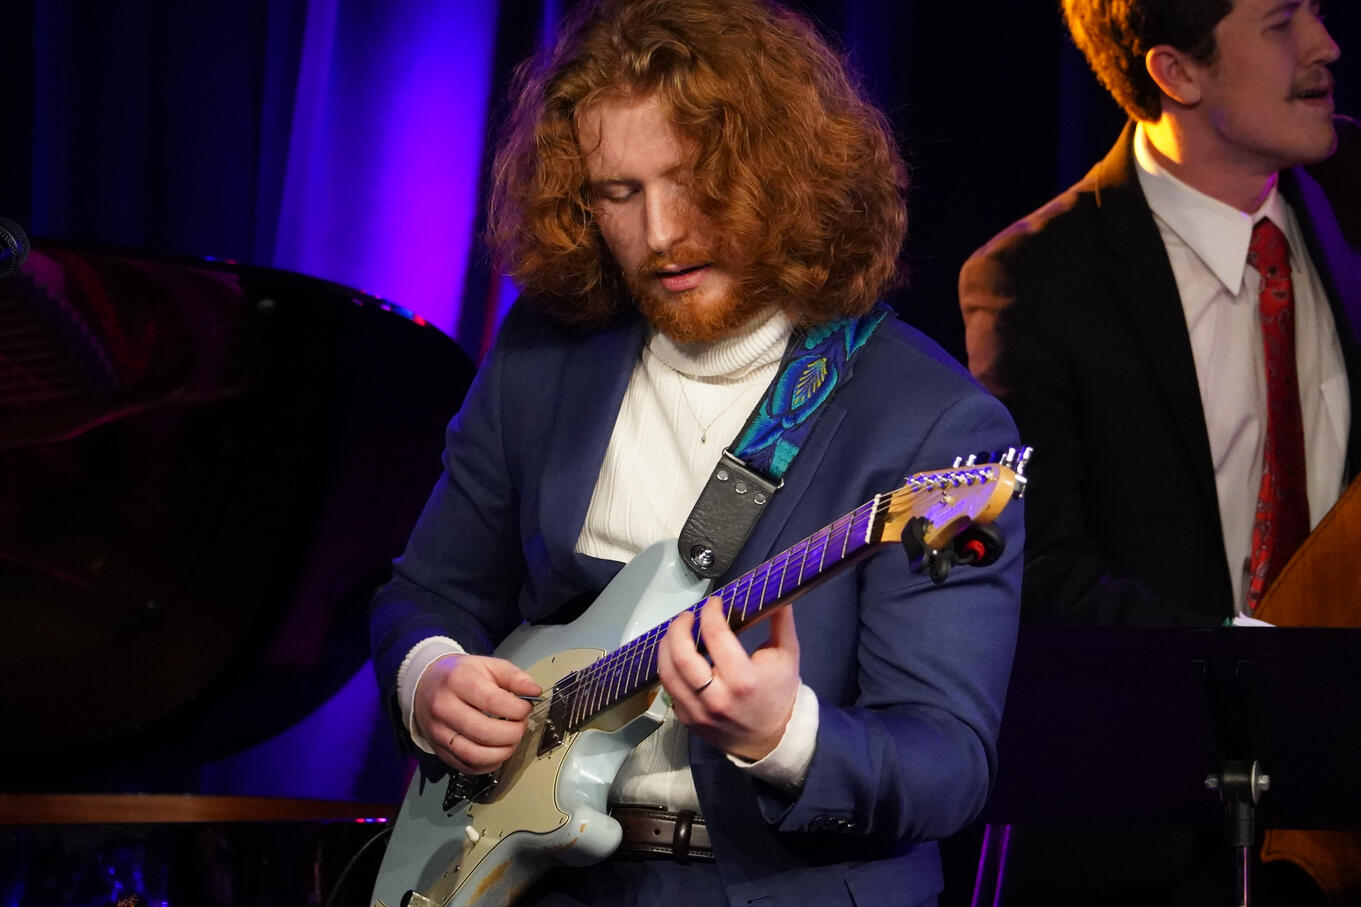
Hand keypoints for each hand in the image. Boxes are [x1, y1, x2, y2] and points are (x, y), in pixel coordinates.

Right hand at [414, 654, 541, 774]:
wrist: (425, 685)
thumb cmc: (462, 675)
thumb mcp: (489, 666)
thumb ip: (514, 677)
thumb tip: (535, 691)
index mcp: (458, 681)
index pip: (493, 702)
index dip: (517, 709)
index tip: (525, 708)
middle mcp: (443, 707)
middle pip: (484, 732)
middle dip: (513, 734)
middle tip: (520, 726)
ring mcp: (438, 731)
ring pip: (474, 754)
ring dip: (502, 753)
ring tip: (511, 741)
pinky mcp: (438, 749)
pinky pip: (466, 766)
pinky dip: (488, 765)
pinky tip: (497, 753)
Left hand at [658, 595, 800, 760]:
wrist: (771, 739)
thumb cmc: (779, 693)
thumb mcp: (788, 656)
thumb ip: (781, 621)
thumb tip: (772, 589)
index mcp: (743, 679)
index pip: (716, 635)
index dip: (710, 612)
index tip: (713, 602)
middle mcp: (716, 698)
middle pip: (681, 655)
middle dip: (679, 627)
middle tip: (687, 616)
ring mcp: (698, 712)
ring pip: (667, 672)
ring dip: (666, 645)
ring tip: (677, 632)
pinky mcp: (687, 720)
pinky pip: (669, 689)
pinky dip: (669, 667)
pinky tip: (677, 656)